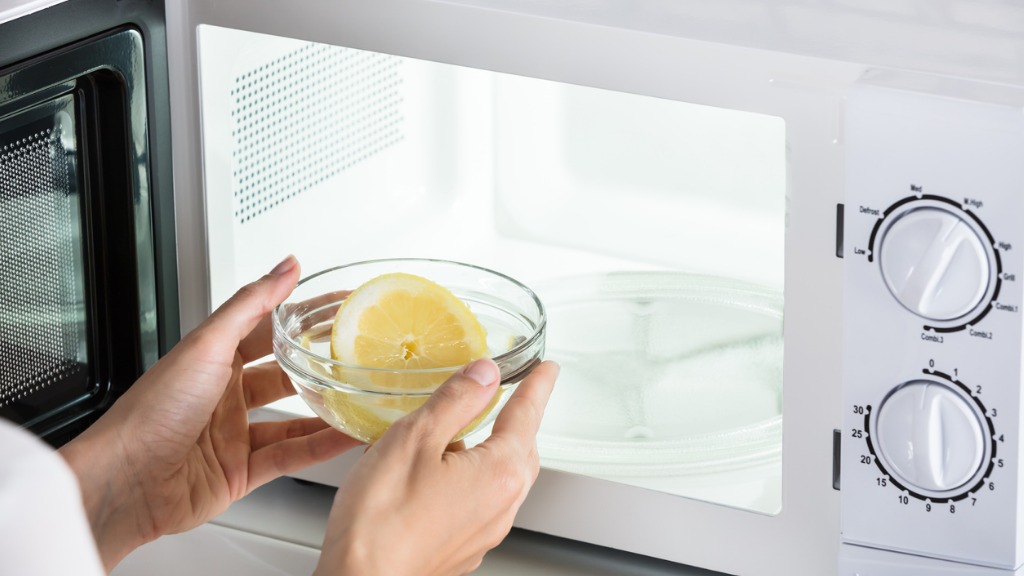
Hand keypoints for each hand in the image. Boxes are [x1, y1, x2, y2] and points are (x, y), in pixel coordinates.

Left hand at [60, 256, 360, 569]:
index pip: (267, 329)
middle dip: (319, 365)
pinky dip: (321, 447)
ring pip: (293, 418)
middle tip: (357, 354)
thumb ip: (251, 305)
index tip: (337, 306)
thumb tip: (284, 267)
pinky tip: (345, 437)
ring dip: (325, 410)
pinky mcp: (241, 472)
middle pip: (284, 374)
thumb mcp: (207, 345)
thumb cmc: (151, 410)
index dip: (302, 317)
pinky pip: (291, 455)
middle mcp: (223, 395)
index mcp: (211, 359)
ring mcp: (233, 434)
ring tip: (359, 398)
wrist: (126, 479)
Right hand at [316, 358, 558, 575]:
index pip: (527, 415)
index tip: (546, 370)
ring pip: (501, 479)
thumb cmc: (381, 520)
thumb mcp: (415, 438)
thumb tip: (484, 373)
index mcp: (498, 473)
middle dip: (519, 420)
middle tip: (514, 395)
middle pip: (521, 450)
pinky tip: (440, 474)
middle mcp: (500, 507)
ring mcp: (483, 532)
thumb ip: (455, 400)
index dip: (537, 386)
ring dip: (492, 450)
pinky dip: (472, 479)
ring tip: (464, 431)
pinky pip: (481, 503)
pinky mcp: (462, 549)